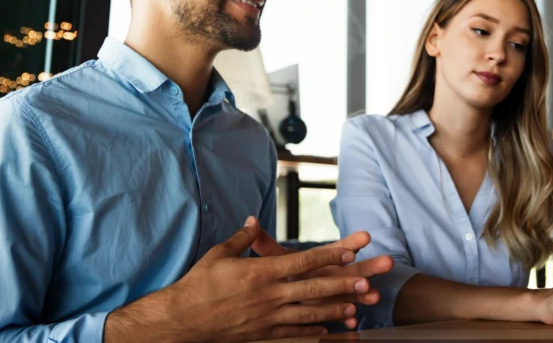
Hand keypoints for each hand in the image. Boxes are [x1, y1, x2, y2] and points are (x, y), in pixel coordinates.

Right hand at [104, 216, 372, 342]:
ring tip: (359, 306)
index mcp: (262, 272)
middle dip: (346, 282)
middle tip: (370, 279)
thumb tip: (255, 222)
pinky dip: (316, 331)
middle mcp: (271, 295)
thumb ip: (242, 238)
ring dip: (337, 308)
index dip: (332, 253)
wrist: (182, 322)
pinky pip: (296, 333)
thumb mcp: (219, 255)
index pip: (305, 260)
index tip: (354, 247)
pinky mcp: (265, 334)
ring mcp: (270, 318)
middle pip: (316, 287)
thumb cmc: (198, 285)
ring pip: (311, 312)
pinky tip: (332, 329)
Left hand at [251, 228, 394, 306]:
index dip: (350, 243)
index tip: (365, 237)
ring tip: (375, 295)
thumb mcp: (275, 258)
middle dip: (370, 266)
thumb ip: (266, 244)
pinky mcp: (332, 308)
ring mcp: (333, 293)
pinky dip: (346, 317)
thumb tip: (251, 222)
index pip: (335, 249)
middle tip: (387, 262)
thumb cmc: (285, 271)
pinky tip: (353, 322)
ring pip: (351, 292)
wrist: (293, 290)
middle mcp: (330, 275)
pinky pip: (341, 314)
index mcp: (318, 261)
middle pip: (352, 269)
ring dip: (363, 294)